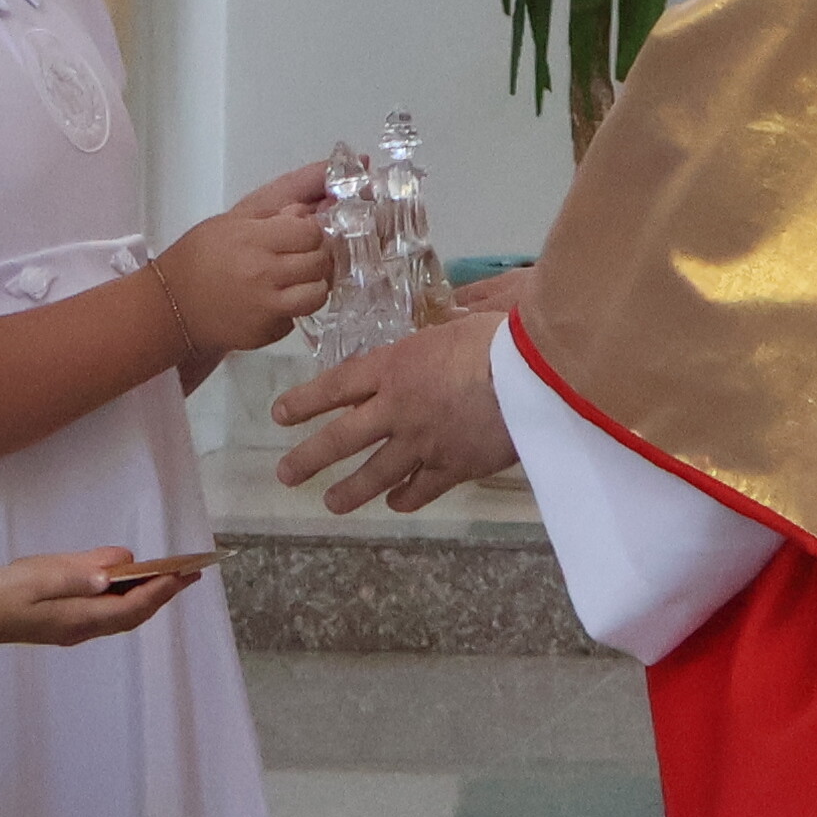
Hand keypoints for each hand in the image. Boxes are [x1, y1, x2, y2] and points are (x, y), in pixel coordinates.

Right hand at [0, 548, 194, 648]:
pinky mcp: (61, 622)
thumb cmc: (0, 593)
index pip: (134, 605)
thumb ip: (82, 570)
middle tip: (189, 573)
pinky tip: (123, 581)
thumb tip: (121, 564)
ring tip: (166, 575)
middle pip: (132, 614)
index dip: (163, 589)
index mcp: (81, 618)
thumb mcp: (41, 575)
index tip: (187, 573)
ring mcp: (72, 628)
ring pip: (119, 614)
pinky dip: (122, 596)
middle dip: (162, 594)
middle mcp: (83, 628)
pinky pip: (103, 610)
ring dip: (144, 596)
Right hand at [149, 164, 336, 371]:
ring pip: (318, 293)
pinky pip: (297, 318)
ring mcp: (268, 307)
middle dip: (317, 256)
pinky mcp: (267, 332)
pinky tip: (275, 301)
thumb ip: (270, 217)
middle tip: (303, 257)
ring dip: (313, 285)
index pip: (310, 232)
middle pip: (319, 261)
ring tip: (298, 281)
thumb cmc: (196, 259)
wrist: (171, 307)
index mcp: (253, 241)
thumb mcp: (228, 224)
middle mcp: (264, 274)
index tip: (301, 235)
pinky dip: (292, 309)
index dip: (310, 232)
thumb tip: (305, 214)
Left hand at [275, 303, 517, 512]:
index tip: (281, 414)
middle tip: (286, 475)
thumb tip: (449, 312)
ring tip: (331, 503)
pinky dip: (405, 497)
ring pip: (374, 474)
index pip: (336, 385)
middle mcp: (397, 409)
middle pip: (341, 438)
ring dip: (349, 491)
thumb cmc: (501, 336)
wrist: (534, 375)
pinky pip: (420, 489)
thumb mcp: (459, 321)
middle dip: (309, 458)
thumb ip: (441, 329)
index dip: (305, 402)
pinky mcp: (452, 467)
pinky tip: (396, 502)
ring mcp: (422, 443)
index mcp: (394, 367)